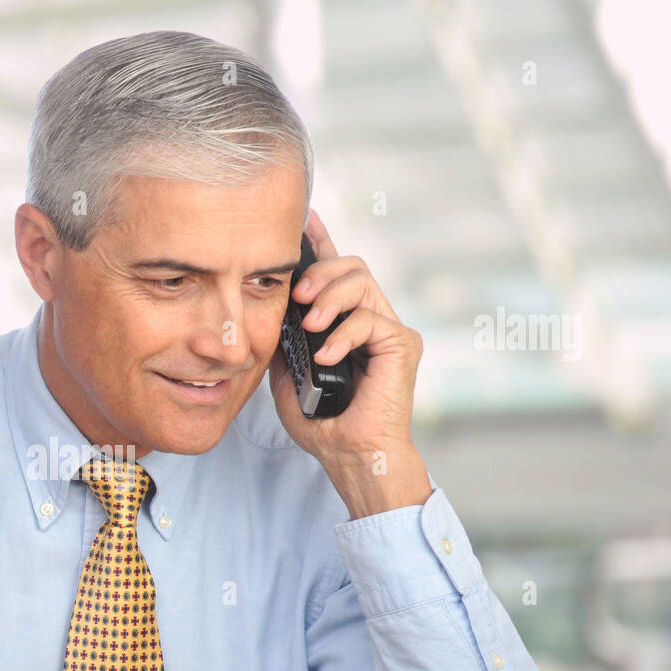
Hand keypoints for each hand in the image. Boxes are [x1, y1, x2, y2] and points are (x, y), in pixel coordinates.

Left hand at [268, 208, 431, 517]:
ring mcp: (389, 330)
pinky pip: (372, 319)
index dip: (321, 241)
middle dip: (321, 270)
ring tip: (311, 324)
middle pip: (352, 265)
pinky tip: (328, 355)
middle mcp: (369, 319)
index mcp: (343, 322)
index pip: (335, 272)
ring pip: (362, 283)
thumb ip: (284, 337)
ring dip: (331, 297)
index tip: (304, 218)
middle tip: (298, 294)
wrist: (348, 453)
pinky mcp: (403, 344)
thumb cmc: (321, 421)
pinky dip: (344, 334)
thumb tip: (267, 306)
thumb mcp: (286, 371)